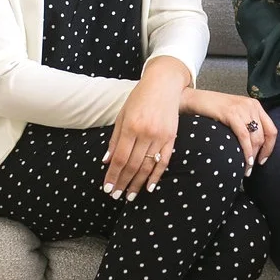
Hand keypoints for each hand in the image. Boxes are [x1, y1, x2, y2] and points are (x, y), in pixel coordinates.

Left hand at [102, 57, 189, 200]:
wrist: (164, 84)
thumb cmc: (139, 98)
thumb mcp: (122, 115)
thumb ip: (115, 139)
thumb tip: (107, 161)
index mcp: (131, 126)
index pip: (120, 158)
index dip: (113, 175)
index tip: (107, 188)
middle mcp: (146, 133)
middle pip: (133, 165)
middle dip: (123, 183)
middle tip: (116, 196)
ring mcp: (160, 136)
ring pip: (148, 166)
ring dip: (138, 183)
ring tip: (130, 196)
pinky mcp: (171, 137)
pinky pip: (164, 161)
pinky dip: (156, 175)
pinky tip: (149, 187)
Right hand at [180, 88, 276, 173]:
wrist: (194, 99)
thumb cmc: (212, 109)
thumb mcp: (235, 114)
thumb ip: (246, 124)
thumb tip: (255, 147)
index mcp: (255, 106)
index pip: (271, 130)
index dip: (270, 148)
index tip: (263, 159)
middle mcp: (251, 106)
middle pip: (264, 136)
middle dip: (259, 154)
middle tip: (251, 167)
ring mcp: (242, 109)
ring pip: (255, 138)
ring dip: (252, 156)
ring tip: (246, 169)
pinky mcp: (231, 113)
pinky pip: (244, 136)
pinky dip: (246, 151)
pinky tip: (245, 161)